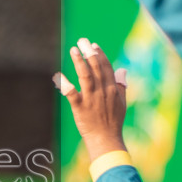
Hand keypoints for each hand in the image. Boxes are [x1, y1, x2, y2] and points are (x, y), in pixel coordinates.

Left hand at [54, 37, 127, 160]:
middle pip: (96, 68)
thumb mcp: (121, 103)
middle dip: (90, 53)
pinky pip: (72, 93)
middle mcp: (102, 91)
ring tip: (73, 50)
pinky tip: (59, 76)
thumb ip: (121, 85)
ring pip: (85, 76)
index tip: (94, 45)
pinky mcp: (80, 107)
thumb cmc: (113, 122)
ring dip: (79, 62)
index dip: (100, 55)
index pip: (106, 68)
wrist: (106, 140)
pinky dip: (65, 84)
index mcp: (112, 89)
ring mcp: (91, 99)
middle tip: (83, 41)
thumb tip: (122, 70)